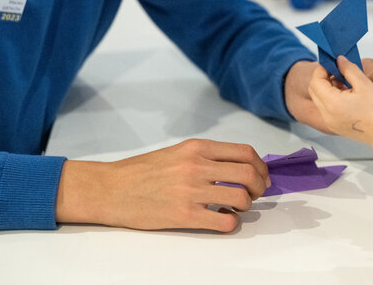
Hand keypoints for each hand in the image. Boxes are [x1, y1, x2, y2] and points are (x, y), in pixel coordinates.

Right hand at [56, 139, 268, 230]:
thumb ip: (208, 157)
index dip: (260, 166)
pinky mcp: (183, 215)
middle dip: (259, 187)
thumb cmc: (143, 171)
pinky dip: (231, 223)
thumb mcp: (178, 152)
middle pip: (249, 174)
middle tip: (255, 194)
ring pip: (240, 198)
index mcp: (197, 148)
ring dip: (246, 205)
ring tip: (236, 208)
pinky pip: (223, 221)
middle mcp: (197, 166)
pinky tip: (223, 220)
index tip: (261, 176)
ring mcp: (190, 191)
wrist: (110, 189)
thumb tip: (240, 167)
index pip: (245, 153)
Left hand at [286, 58, 372, 132]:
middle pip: (315, 90)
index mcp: (332, 103)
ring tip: (346, 86)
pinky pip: (327, 109)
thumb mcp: (364, 84)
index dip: (322, 69)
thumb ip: (349, 69)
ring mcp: (330, 122)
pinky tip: (348, 97)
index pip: (316, 80)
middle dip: (324, 78)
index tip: (333, 64)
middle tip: (339, 73)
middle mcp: (327, 114)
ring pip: (320, 99)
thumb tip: (339, 60)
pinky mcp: (335, 126)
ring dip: (328, 89)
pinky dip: (332, 99)